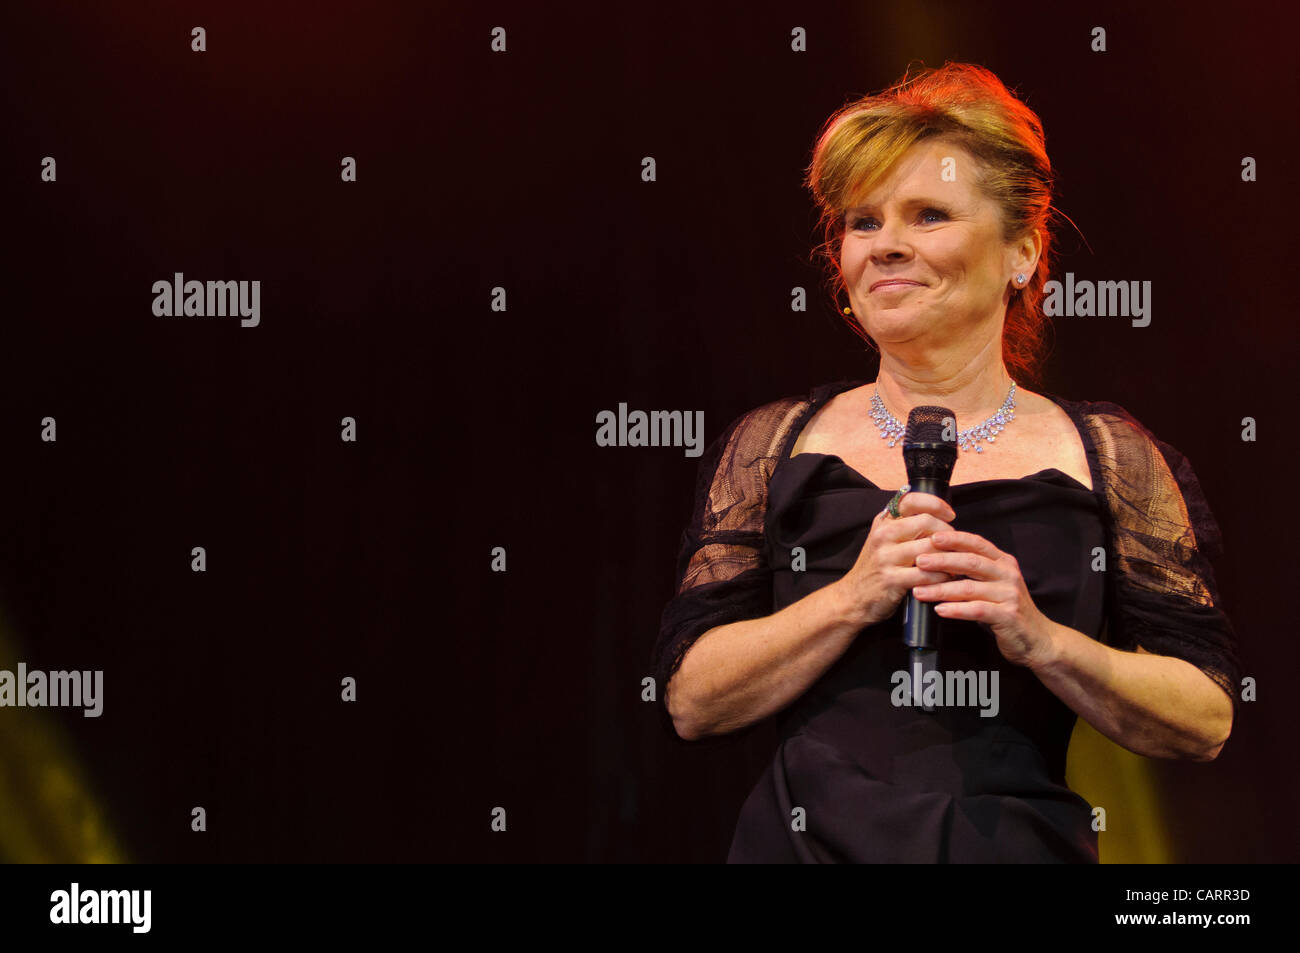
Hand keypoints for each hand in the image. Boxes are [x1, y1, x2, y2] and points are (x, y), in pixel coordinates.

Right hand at [836, 491, 956, 627]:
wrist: (853, 597)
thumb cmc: (877, 568)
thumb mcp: (884, 540)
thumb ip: (905, 526)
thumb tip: (940, 518)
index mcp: (883, 522)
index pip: (911, 500)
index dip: (936, 504)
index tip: (950, 514)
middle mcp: (883, 535)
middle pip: (926, 522)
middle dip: (947, 533)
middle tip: (954, 545)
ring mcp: (886, 557)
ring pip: (930, 548)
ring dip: (949, 557)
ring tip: (954, 563)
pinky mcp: (892, 579)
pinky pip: (927, 574)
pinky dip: (942, 577)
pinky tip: (945, 579)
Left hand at [911, 530, 1057, 667]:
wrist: (1036, 639)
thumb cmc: (1006, 610)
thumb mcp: (992, 584)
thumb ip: (972, 572)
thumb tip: (937, 559)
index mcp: (1003, 562)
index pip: (977, 543)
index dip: (954, 539)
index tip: (931, 537)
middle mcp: (1008, 574)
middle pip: (971, 562)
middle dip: (942, 560)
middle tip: (919, 561)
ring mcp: (1009, 595)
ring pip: (969, 588)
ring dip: (941, 589)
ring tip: (919, 591)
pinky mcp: (1008, 616)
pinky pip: (977, 610)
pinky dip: (956, 610)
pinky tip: (940, 610)